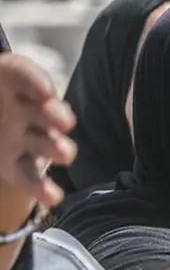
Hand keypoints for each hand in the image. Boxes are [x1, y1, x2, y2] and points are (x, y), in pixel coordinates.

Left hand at [0, 53, 75, 206]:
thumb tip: (27, 87)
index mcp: (5, 79)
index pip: (23, 74)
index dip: (35, 80)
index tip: (44, 91)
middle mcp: (22, 107)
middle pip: (43, 108)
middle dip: (55, 114)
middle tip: (63, 122)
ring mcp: (23, 136)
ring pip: (45, 140)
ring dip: (57, 146)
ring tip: (65, 155)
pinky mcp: (18, 164)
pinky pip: (32, 175)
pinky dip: (42, 186)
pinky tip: (51, 195)